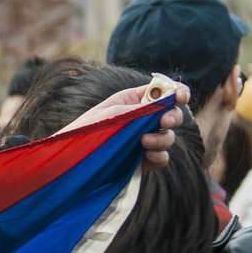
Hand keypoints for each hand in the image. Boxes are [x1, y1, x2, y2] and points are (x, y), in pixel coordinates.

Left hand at [60, 81, 188, 167]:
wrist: (70, 159)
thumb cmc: (85, 130)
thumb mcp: (111, 114)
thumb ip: (140, 108)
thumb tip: (164, 105)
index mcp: (135, 101)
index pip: (164, 92)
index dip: (177, 92)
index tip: (181, 97)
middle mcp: (142, 119)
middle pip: (171, 115)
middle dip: (173, 117)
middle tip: (164, 122)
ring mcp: (143, 140)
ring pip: (168, 137)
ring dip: (162, 139)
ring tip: (144, 142)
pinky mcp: (141, 161)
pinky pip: (161, 158)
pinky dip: (159, 156)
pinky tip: (147, 156)